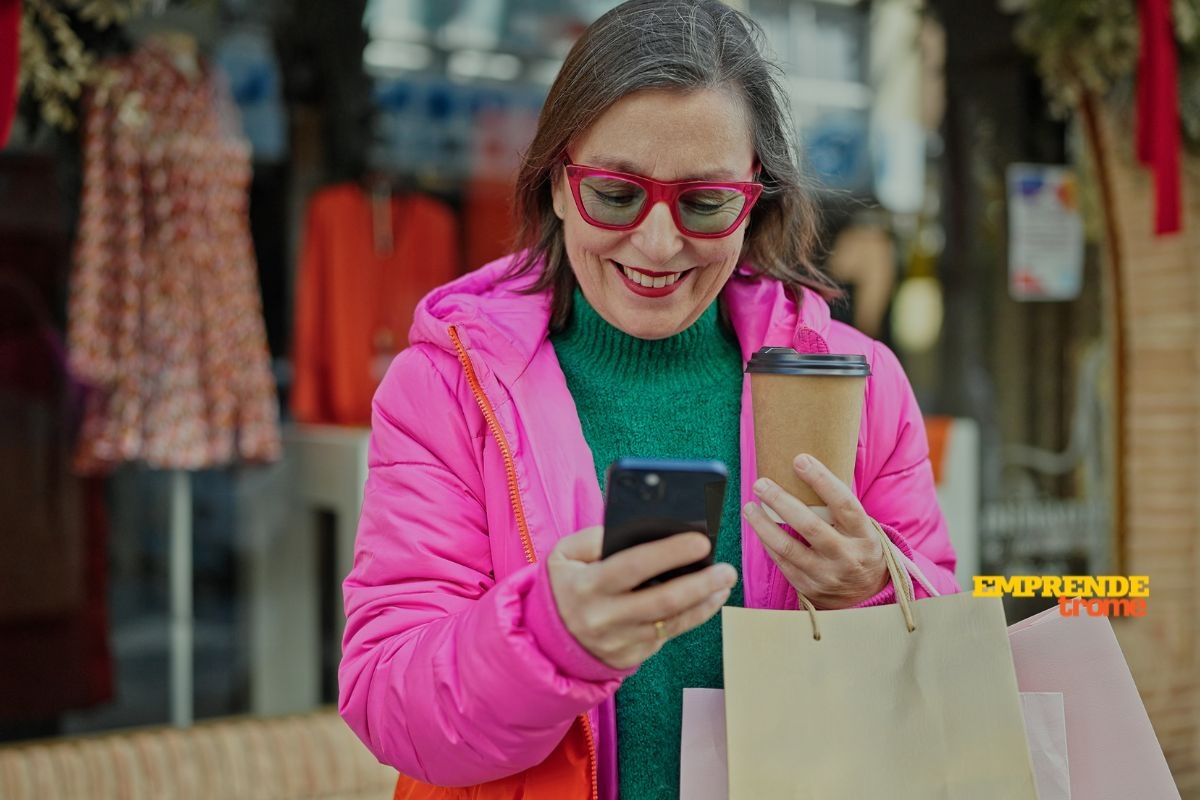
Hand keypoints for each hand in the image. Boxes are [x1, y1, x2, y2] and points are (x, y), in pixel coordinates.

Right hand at [546, 527, 737, 669]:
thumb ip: (595, 538)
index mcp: (587, 586)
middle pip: (661, 600)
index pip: (633, 566)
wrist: (548, 638)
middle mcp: (604, 618)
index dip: (669, 553)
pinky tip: (711, 598)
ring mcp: (619, 641)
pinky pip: (669, 634)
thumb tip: (640, 528)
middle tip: (727, 568)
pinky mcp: (632, 656)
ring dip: (705, 600)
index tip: (701, 540)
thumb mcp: (564, 555)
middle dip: (700, 583)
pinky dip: (695, 615)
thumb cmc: (565, 584)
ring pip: (672, 621)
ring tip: (725, 580)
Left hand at [742, 454, 887, 608]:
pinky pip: (782, 562)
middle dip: (781, 502)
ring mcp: (827, 574)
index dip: (822, 480)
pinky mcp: (809, 587)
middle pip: (810, 526)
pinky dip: (767, 542)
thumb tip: (805, 468)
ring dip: (764, 525)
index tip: (800, 460)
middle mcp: (846, 556)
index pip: (844, 503)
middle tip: (761, 483)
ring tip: (750, 506)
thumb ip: (839, 507)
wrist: (867, 593)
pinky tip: (758, 526)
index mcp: (863, 535)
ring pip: (789, 547)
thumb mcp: (861, 528)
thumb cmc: (857, 546)